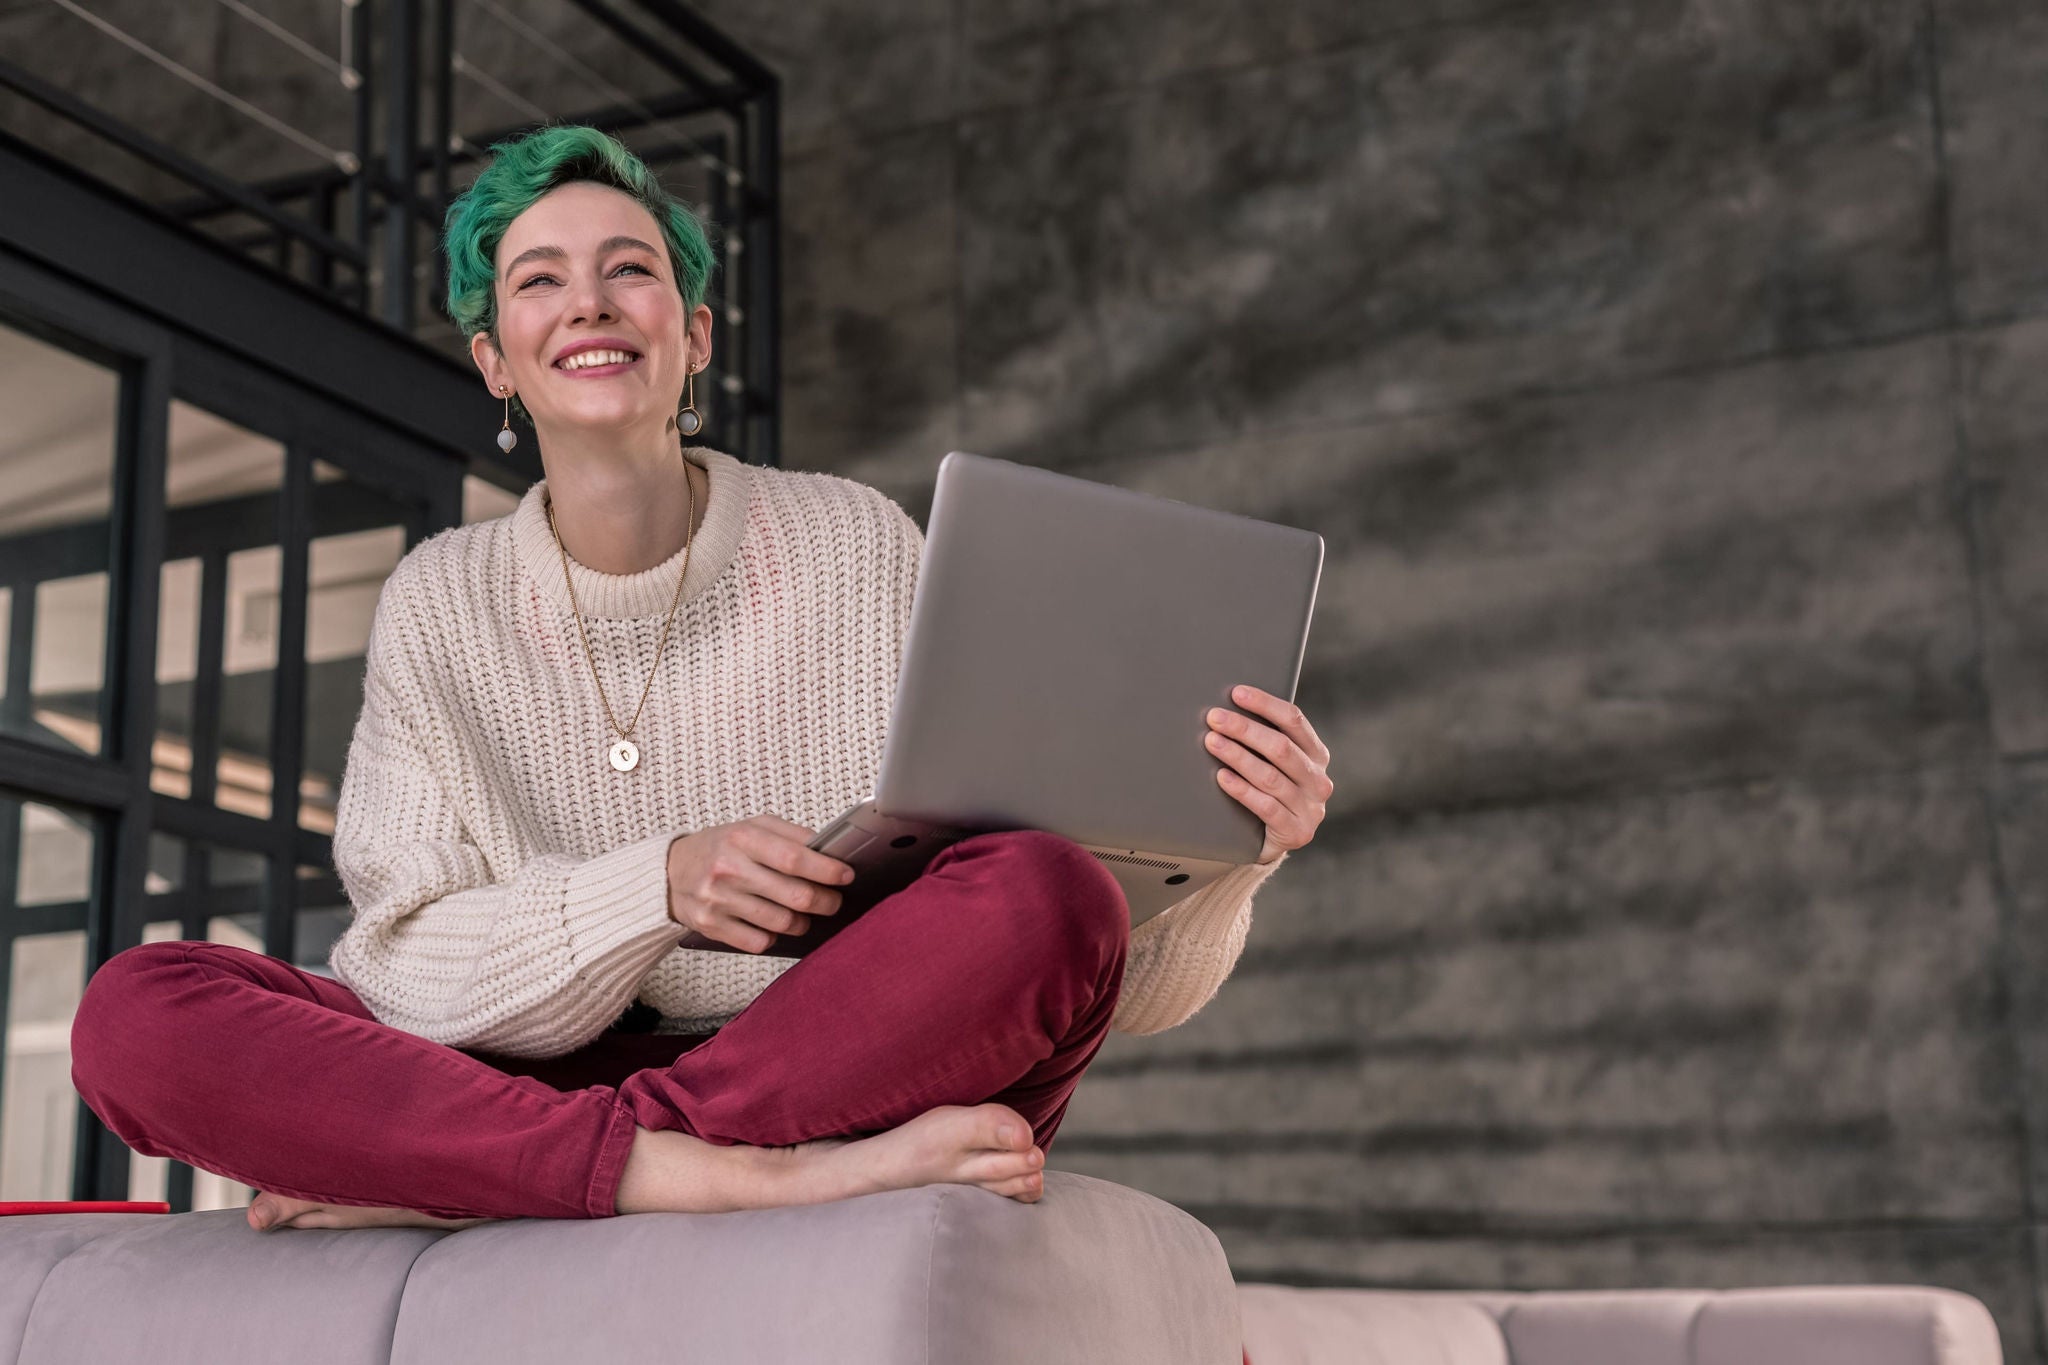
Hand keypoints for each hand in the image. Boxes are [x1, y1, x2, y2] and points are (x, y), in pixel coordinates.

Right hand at [666, 814, 857, 953]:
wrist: (669, 872)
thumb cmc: (720, 847)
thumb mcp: (751, 827)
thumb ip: (790, 835)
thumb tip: (829, 852)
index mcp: (742, 838)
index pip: (794, 858)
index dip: (826, 870)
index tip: (846, 875)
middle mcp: (728, 869)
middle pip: (794, 895)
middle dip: (825, 901)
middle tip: (833, 901)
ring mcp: (718, 900)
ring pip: (781, 923)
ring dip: (803, 922)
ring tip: (805, 914)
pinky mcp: (711, 926)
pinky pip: (759, 943)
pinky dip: (774, 937)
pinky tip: (773, 926)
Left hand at [1205, 685, 1333, 864]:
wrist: (1272, 840)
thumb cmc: (1268, 790)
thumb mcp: (1274, 764)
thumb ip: (1264, 740)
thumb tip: (1227, 708)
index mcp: (1317, 754)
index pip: (1294, 721)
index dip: (1265, 704)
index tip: (1236, 693)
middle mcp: (1318, 780)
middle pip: (1280, 747)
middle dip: (1244, 729)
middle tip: (1214, 718)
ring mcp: (1310, 808)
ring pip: (1270, 776)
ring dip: (1238, 756)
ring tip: (1212, 742)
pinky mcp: (1296, 832)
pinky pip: (1266, 807)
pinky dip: (1242, 790)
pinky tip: (1222, 777)